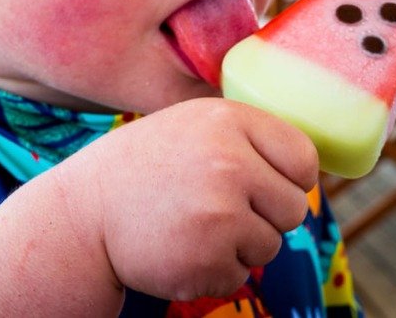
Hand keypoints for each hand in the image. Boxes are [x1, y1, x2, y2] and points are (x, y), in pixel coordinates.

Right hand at [53, 97, 318, 301]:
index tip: (262, 182)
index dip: (288, 178)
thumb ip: (246, 137)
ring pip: (270, 245)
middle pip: (294, 208)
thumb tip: (310, 167)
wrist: (85, 214)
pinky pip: (241, 275)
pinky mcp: (209, 260)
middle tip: (217, 207)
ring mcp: (221, 214)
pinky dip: (215, 270)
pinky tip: (180, 247)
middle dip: (264, 216)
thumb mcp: (193, 126)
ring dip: (238, 245)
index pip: (305, 159)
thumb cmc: (145, 168)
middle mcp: (230, 163)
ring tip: (191, 225)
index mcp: (229, 121)